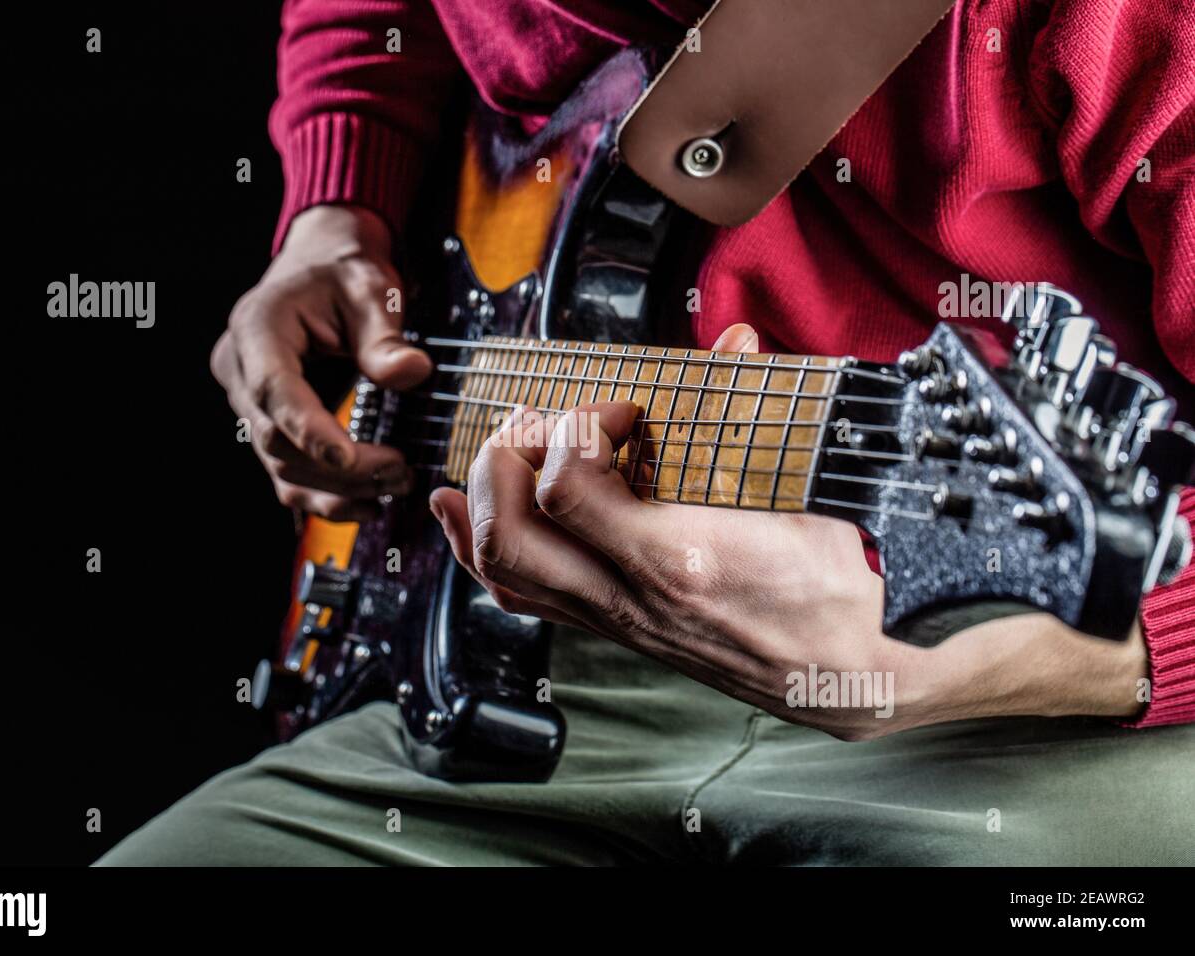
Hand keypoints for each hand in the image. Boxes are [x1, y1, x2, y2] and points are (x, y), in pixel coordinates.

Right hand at [211, 205, 431, 520]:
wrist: (323, 272)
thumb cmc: (343, 276)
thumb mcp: (370, 291)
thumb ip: (384, 336)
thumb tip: (413, 371)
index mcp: (257, 328)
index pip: (274, 389)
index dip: (309, 430)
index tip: (351, 460)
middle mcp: (240, 371)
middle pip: (277, 439)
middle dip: (339, 467)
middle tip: (399, 470)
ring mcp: (249, 404)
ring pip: (280, 467)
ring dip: (336, 490)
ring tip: (393, 486)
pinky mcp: (269, 426)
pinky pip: (287, 473)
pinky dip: (325, 496)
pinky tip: (368, 504)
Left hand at [430, 325, 1148, 738]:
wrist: (865, 676)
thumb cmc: (852, 590)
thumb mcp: (816, 489)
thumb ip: (761, 412)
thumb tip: (730, 343)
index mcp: (683, 557)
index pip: (568, 482)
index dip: (579, 424)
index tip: (620, 407)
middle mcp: (638, 599)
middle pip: (515, 530)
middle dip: (505, 460)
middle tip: (538, 423)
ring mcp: (624, 622)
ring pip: (508, 575)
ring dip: (478, 510)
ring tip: (475, 465)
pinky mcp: (623, 633)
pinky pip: (530, 603)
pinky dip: (485, 558)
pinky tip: (468, 525)